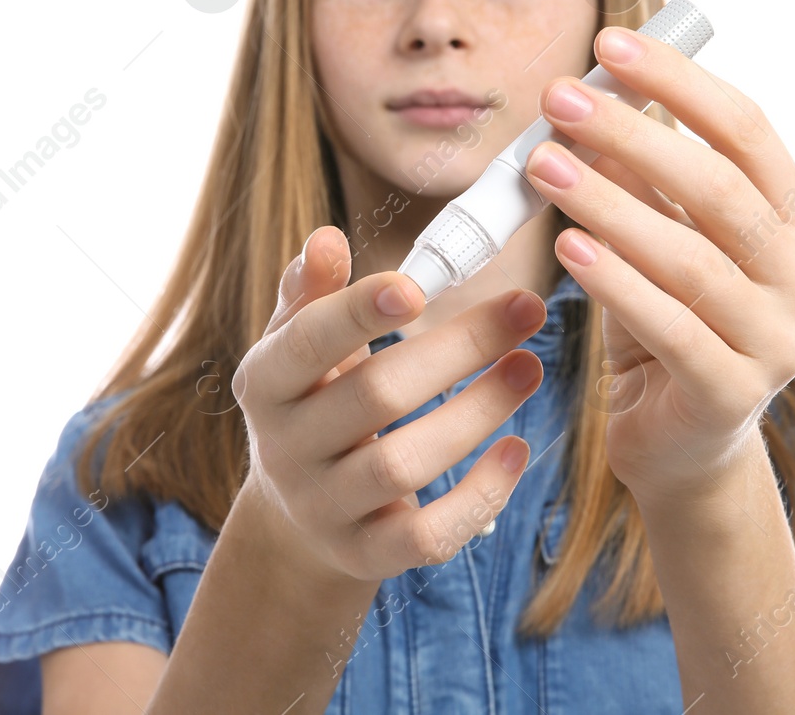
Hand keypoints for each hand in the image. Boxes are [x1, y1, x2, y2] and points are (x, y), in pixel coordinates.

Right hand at [231, 225, 547, 583]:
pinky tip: (517, 450)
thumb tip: (327, 239)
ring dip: (477, 412)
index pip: (308, 342)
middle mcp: (286, 449)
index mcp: (265, 383)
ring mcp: (324, 508)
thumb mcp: (299, 349)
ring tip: (529, 367)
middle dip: (459, 349)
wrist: (295, 520)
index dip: (359, 313)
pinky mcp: (366, 556)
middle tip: (526, 308)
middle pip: (376, 397)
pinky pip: (427, 536)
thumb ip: (313, 294)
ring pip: (404, 465)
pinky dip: (478, 495)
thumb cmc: (313, 404)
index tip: (419, 285)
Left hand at [521, 25, 794, 509]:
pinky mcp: (734, 394)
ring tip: (543, 164)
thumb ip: (640, 178)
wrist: (682, 440)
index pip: (746, 130)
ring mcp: (779, 340)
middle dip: (632, 134)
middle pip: (719, 187)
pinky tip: (568, 248)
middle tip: (559, 99)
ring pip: (691, 257)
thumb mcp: (657, 237)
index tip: (609, 44)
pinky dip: (616, 282)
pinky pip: (670, 326)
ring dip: (610, 203)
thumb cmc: (667, 319)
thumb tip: (589, 98)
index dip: (677, 82)